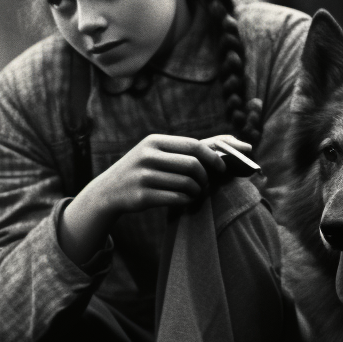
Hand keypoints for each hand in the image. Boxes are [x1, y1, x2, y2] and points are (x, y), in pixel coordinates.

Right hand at [57, 134, 251, 265]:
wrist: (109, 191)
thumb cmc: (143, 169)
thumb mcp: (158, 152)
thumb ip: (190, 147)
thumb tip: (234, 141)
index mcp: (154, 141)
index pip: (193, 145)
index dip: (213, 157)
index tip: (222, 168)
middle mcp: (147, 156)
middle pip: (192, 165)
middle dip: (205, 177)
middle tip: (206, 184)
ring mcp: (143, 176)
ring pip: (186, 184)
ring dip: (197, 191)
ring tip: (195, 193)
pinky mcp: (142, 196)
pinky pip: (176, 199)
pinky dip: (187, 201)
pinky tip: (186, 200)